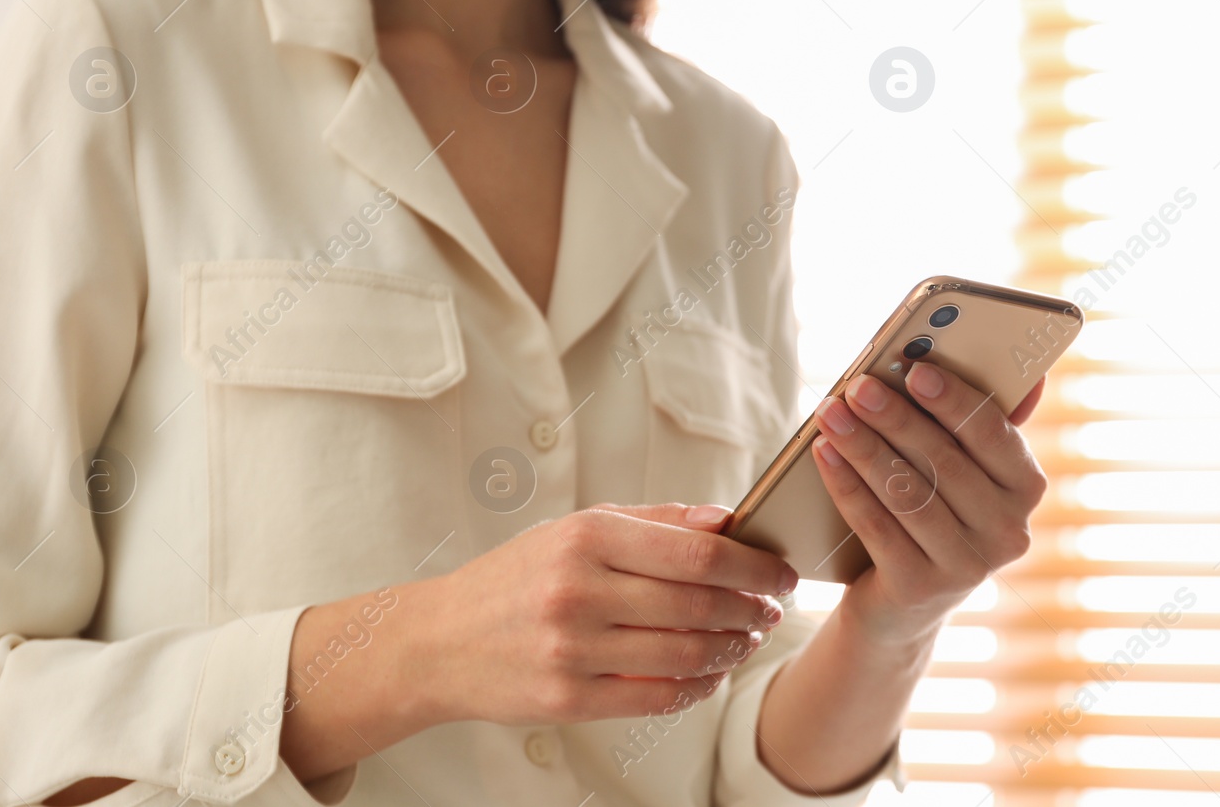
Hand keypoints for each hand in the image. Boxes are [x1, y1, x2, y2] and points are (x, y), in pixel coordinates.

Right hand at [409, 503, 796, 726]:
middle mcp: (579, 590)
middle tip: (772, 610)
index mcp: (587, 536)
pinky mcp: (569, 700)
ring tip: (746, 640)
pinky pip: (657, 697)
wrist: (438, 641)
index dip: (754, 565)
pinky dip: (697, 687)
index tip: (781, 572)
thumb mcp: (576, 527)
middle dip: (751, 609)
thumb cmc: (516, 577)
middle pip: (700, 603)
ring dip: (732, 649)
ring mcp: (573, 650)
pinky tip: (710, 673)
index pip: (697, 551)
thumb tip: (728, 519)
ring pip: (686, 654)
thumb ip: (657, 521)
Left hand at [810, 366, 1047, 646]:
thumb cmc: (934, 507)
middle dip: (895, 418)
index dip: (954, 400)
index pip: (995, 435)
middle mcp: (1007, 531)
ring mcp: (966, 566)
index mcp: (1025, 487)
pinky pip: (876, 526)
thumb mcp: (963, 467)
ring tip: (829, 413)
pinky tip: (824, 454)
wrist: (903, 601)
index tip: (915, 368)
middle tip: (857, 386)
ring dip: (863, 447)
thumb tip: (1029, 374)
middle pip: (944, 461)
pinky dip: (846, 485)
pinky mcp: (920, 588)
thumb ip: (982, 420)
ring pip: (906, 492)